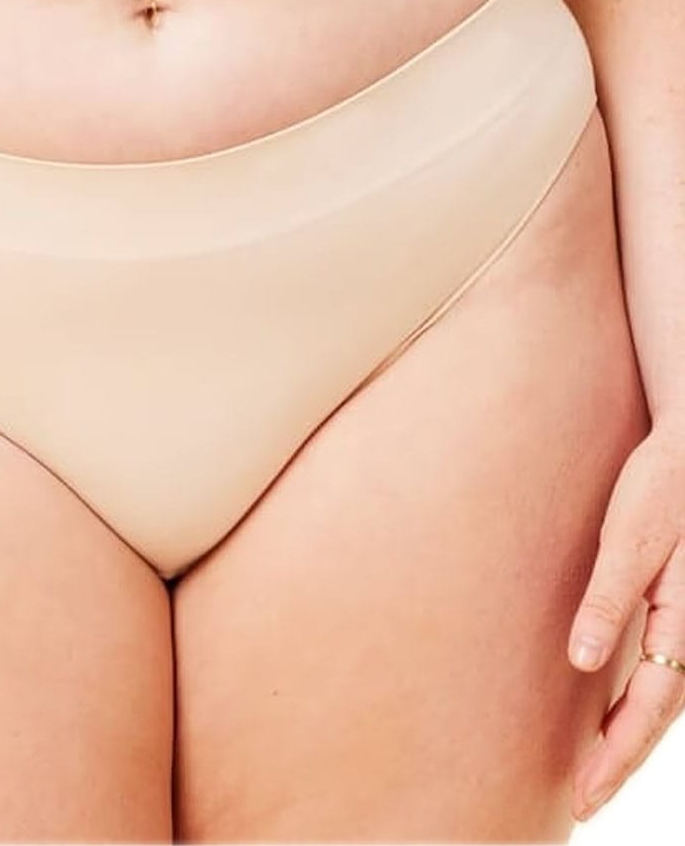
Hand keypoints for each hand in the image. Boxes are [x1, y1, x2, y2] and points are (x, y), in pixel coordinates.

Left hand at [566, 420, 684, 820]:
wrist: (682, 452)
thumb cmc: (656, 491)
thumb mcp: (627, 542)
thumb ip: (607, 601)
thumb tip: (584, 663)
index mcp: (683, 620)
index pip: (650, 708)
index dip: (618, 754)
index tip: (583, 793)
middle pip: (657, 715)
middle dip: (619, 762)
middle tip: (581, 804)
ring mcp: (683, 621)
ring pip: (663, 699)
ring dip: (629, 740)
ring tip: (593, 774)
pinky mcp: (669, 607)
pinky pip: (660, 671)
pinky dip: (637, 705)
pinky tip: (612, 716)